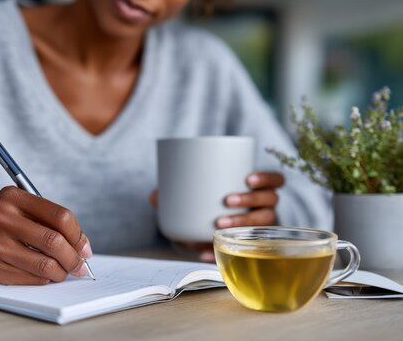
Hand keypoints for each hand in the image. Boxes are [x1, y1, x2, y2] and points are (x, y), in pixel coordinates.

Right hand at [0, 186, 92, 284]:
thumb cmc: (5, 219)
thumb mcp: (23, 207)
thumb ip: (51, 220)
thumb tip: (82, 248)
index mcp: (12, 198)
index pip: (60, 217)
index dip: (78, 235)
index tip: (85, 248)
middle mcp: (0, 219)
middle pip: (53, 242)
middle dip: (74, 258)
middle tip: (81, 266)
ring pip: (44, 265)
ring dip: (61, 272)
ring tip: (65, 271)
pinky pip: (30, 278)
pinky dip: (43, 279)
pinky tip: (44, 274)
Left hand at [149, 172, 284, 261]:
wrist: (210, 238)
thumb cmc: (210, 210)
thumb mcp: (198, 200)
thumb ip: (176, 196)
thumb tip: (154, 197)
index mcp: (258, 191)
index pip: (276, 180)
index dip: (267, 178)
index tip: (247, 178)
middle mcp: (266, 209)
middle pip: (270, 201)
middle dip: (250, 199)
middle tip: (226, 201)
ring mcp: (263, 230)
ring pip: (263, 224)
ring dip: (243, 223)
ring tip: (219, 224)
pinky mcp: (251, 249)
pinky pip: (245, 252)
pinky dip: (223, 252)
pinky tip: (207, 252)